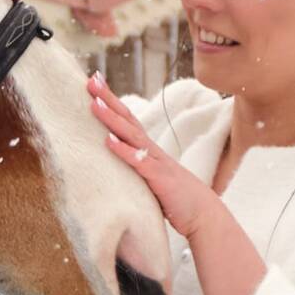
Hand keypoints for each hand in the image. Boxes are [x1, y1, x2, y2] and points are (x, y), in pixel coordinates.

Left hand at [87, 72, 216, 239]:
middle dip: (109, 98)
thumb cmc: (175, 198)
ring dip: (112, 119)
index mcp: (148, 150)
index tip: (95, 82)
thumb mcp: (151, 179)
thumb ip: (136, 167)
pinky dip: (123, 151)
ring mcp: (156, 162)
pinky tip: (108, 141)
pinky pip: (139, 162)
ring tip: (94, 104)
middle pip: (127, 119)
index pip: (127, 120)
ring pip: (132, 135)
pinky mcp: (159, 179)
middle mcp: (152, 151)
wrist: (202, 214)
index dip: (112, 101)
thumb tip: (114, 163)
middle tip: (91, 79)